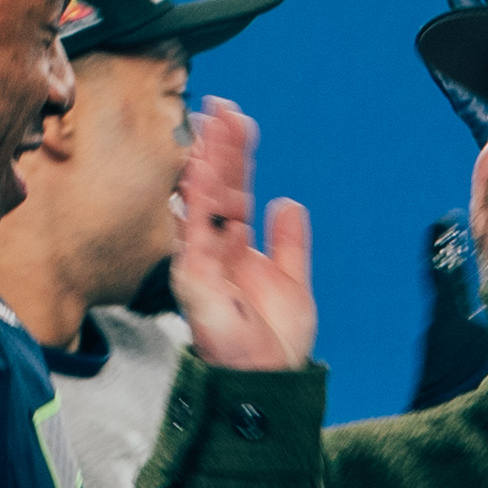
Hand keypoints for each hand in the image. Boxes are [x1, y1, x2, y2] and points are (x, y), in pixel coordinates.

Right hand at [170, 97, 316, 373]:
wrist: (269, 381)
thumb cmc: (273, 341)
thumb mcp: (292, 281)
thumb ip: (289, 242)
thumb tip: (289, 202)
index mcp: (236, 247)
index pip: (234, 190)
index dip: (235, 155)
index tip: (235, 119)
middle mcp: (214, 249)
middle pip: (215, 188)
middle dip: (218, 147)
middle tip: (219, 107)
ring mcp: (201, 262)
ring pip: (202, 202)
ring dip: (206, 162)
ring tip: (209, 126)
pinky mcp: (195, 279)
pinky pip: (196, 232)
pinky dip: (198, 200)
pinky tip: (202, 170)